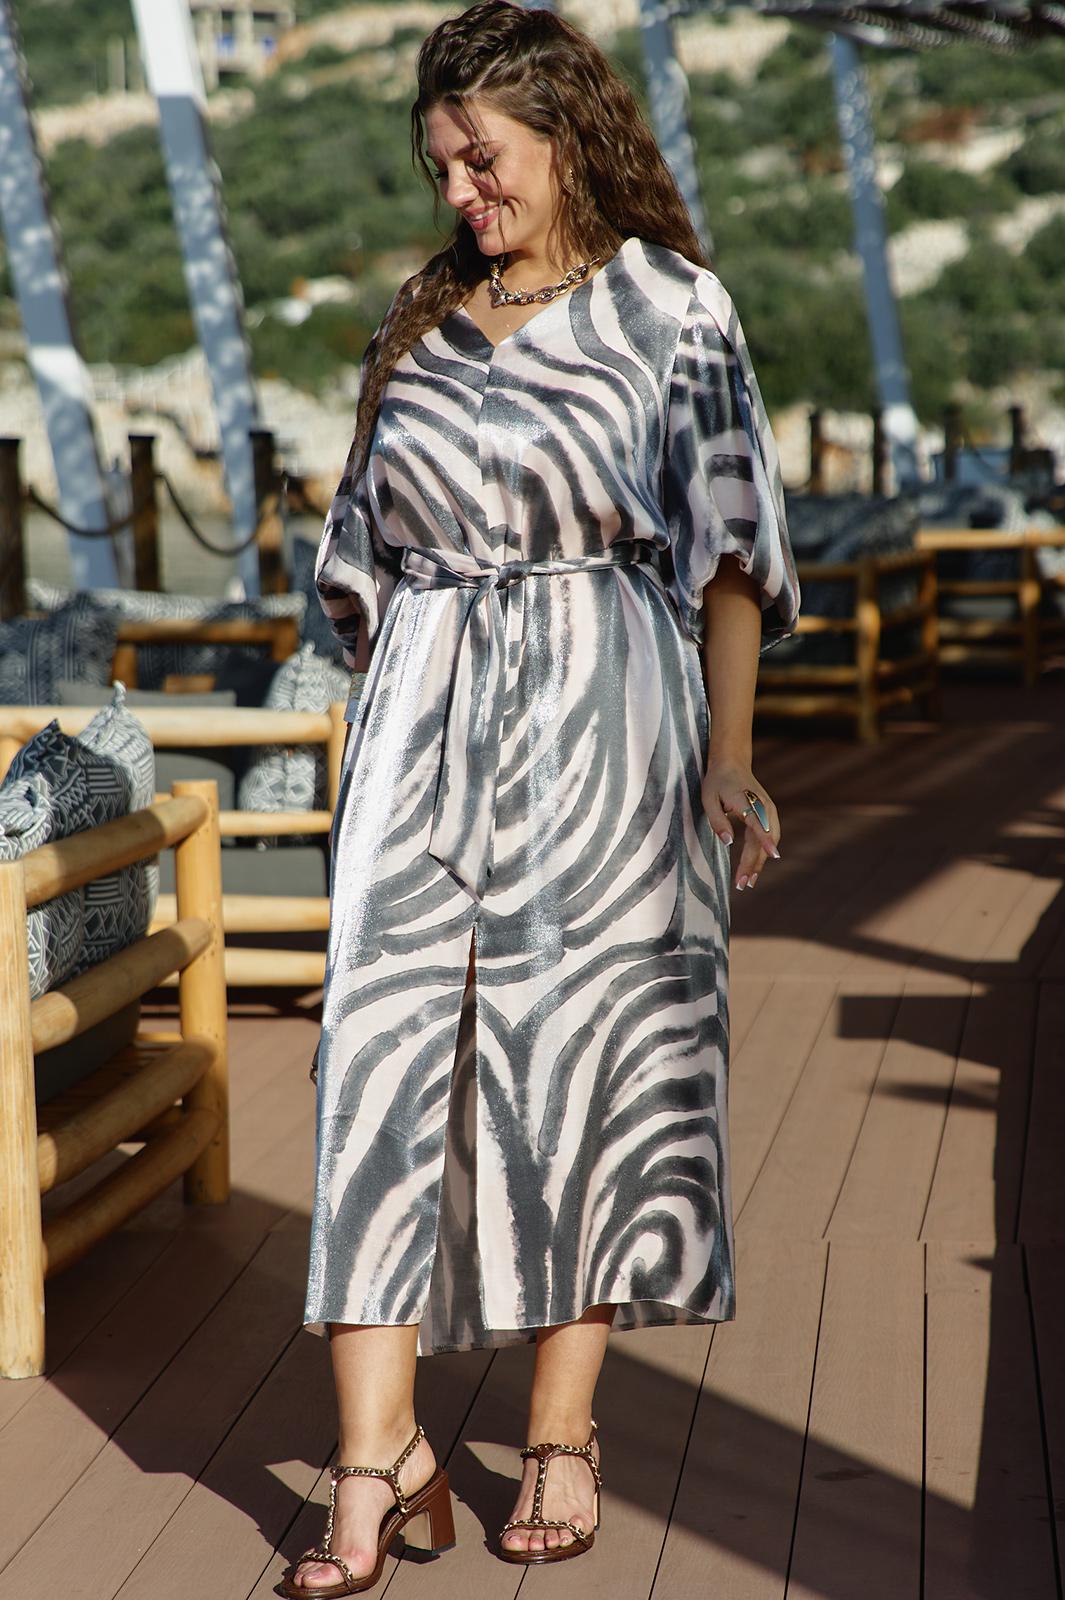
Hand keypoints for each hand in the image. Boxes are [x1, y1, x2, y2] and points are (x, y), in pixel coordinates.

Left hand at [700, 757, 780, 891]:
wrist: (732, 764)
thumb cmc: (717, 782)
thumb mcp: (708, 799)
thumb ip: (717, 821)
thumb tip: (727, 843)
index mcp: (746, 801)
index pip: (758, 823)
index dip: (766, 840)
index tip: (774, 855)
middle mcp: (762, 806)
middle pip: (763, 839)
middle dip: (754, 862)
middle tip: (742, 883)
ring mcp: (769, 810)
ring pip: (769, 841)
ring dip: (760, 862)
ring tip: (748, 881)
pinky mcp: (769, 815)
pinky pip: (768, 837)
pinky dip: (762, 854)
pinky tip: (754, 868)